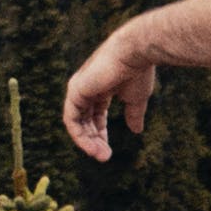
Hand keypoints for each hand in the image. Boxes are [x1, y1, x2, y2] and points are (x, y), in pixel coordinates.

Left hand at [62, 20, 160, 163]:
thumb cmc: (138, 71)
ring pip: (77, 123)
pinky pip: (71, 120)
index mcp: (100, 87)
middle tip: (105, 157)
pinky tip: (92, 147)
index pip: (95, 115)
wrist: (135, 53)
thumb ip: (133, 113)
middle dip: (94, 141)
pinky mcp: (75, 91)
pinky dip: (80, 136)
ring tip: (102, 156)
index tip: (108, 151)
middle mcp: (86, 88)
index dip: (101, 134)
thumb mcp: (136, 99)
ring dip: (87, 142)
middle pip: (85, 121)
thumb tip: (136, 131)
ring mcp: (78, 89)